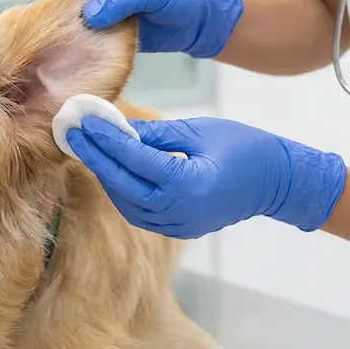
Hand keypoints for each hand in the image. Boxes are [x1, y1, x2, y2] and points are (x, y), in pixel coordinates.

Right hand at [55, 0, 243, 57]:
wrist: (199, 19)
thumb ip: (118, 0)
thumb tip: (88, 16)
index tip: (78, 14)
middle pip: (69, 2)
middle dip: (72, 19)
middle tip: (80, 36)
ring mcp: (101, 9)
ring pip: (77, 23)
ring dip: (80, 36)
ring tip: (87, 48)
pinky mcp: (108, 30)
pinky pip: (90, 40)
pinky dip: (90, 48)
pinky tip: (93, 56)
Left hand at [65, 116, 346, 238]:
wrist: (278, 182)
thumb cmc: (245, 147)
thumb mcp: (199, 131)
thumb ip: (155, 135)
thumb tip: (116, 129)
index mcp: (186, 184)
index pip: (133, 160)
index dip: (104, 139)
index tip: (82, 120)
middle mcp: (178, 211)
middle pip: (122, 185)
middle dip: (95, 158)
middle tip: (71, 132)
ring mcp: (177, 225)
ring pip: (127, 202)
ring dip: (105, 175)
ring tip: (86, 147)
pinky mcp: (178, 229)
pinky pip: (139, 211)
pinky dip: (122, 190)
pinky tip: (109, 168)